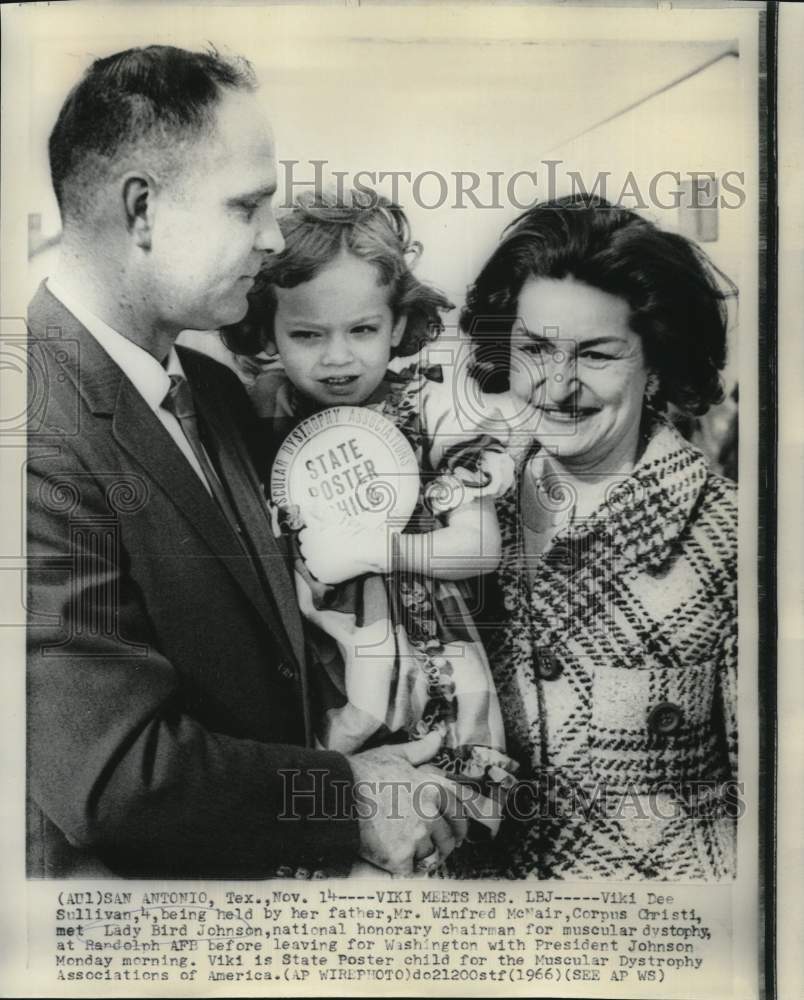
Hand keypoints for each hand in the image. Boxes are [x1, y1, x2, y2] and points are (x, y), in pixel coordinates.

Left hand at [298, 519, 395, 584]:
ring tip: (333, 554)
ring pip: (310, 562)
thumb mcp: (334, 517)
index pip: (303, 535)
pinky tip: (334, 564)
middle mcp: (308, 551)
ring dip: (317, 558)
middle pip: (305, 548)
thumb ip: (318, 512)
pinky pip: (318, 574)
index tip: (321, 535)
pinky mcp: (322, 577)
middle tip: (329, 544)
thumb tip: (308, 507)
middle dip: (314, 546)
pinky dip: (324, 570)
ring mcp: (314, 565)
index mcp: (309, 535)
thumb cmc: (353, 532)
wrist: (365, 550)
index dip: (313, 534)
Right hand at [348, 731, 468, 875]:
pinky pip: (413, 870)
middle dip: (445, 843)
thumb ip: (420, 750)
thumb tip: (437, 738)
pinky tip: (399, 860)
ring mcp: (416, 837)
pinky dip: (408, 868)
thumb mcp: (393, 755)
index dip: (460, 823)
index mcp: (433, 788)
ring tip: (415, 853)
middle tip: (438, 846)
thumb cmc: (363, 773)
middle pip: (450, 837)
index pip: (460, 812)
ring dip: (425, 855)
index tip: (457, 831)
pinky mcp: (400, 857)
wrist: (336, 796)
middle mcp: (429, 813)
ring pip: (432, 855)